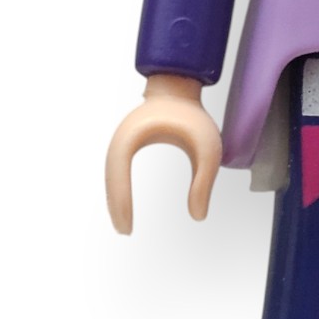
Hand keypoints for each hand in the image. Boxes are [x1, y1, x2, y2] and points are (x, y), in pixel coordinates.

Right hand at [105, 73, 221, 231]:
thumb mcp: (207, 148)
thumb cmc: (192, 115)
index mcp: (134, 136)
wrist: (178, 86)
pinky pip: (117, 170)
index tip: (128, 227)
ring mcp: (120, 140)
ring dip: (115, 200)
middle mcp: (121, 139)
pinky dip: (118, 190)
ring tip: (123, 225)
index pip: (119, 174)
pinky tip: (125, 207)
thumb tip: (199, 217)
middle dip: (116, 206)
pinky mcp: (126, 144)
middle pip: (110, 178)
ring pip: (111, 176)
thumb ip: (204, 182)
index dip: (121, 202)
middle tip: (125, 232)